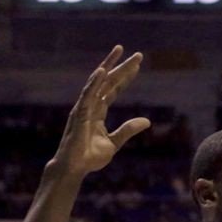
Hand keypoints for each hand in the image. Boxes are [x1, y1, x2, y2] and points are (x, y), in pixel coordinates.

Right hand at [52, 45, 148, 176]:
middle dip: (122, 67)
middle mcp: (90, 105)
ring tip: (120, 52)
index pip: (113, 89)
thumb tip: (147, 121)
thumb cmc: (89, 157)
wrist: (74, 169)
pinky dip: (95, 83)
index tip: (137, 65)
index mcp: (98, 111)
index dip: (125, 77)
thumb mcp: (114, 143)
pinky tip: (103, 71)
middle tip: (137, 54)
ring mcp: (83, 108)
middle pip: (108, 81)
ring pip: (98, 82)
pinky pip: (87, 95)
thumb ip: (128, 130)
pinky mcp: (78, 114)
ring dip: (110, 66)